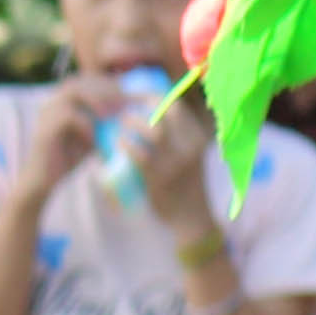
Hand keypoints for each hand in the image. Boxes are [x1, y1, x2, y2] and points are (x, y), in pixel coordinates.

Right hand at [12, 67, 134, 211]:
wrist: (44, 179)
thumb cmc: (69, 156)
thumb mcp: (92, 134)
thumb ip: (104, 121)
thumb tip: (131, 111)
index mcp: (63, 101)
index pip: (86, 80)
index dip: (108, 84)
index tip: (130, 95)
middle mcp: (53, 102)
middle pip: (80, 81)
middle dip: (105, 90)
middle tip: (124, 103)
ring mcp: (47, 113)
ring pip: (72, 92)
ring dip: (96, 101)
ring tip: (110, 116)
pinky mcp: (44, 128)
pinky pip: (67, 116)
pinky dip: (85, 124)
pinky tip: (94, 139)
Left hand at [127, 76, 220, 238]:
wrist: (191, 218)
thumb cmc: (184, 183)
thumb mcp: (187, 155)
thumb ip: (173, 136)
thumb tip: (138, 112)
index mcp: (198, 137)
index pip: (176, 105)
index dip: (152, 97)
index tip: (134, 98)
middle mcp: (192, 147)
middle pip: (166, 111)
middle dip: (140, 106)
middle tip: (123, 111)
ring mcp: (178, 163)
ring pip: (154, 130)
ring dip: (132, 123)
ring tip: (119, 126)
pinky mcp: (162, 178)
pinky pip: (140, 155)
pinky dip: (125, 145)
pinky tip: (117, 144)